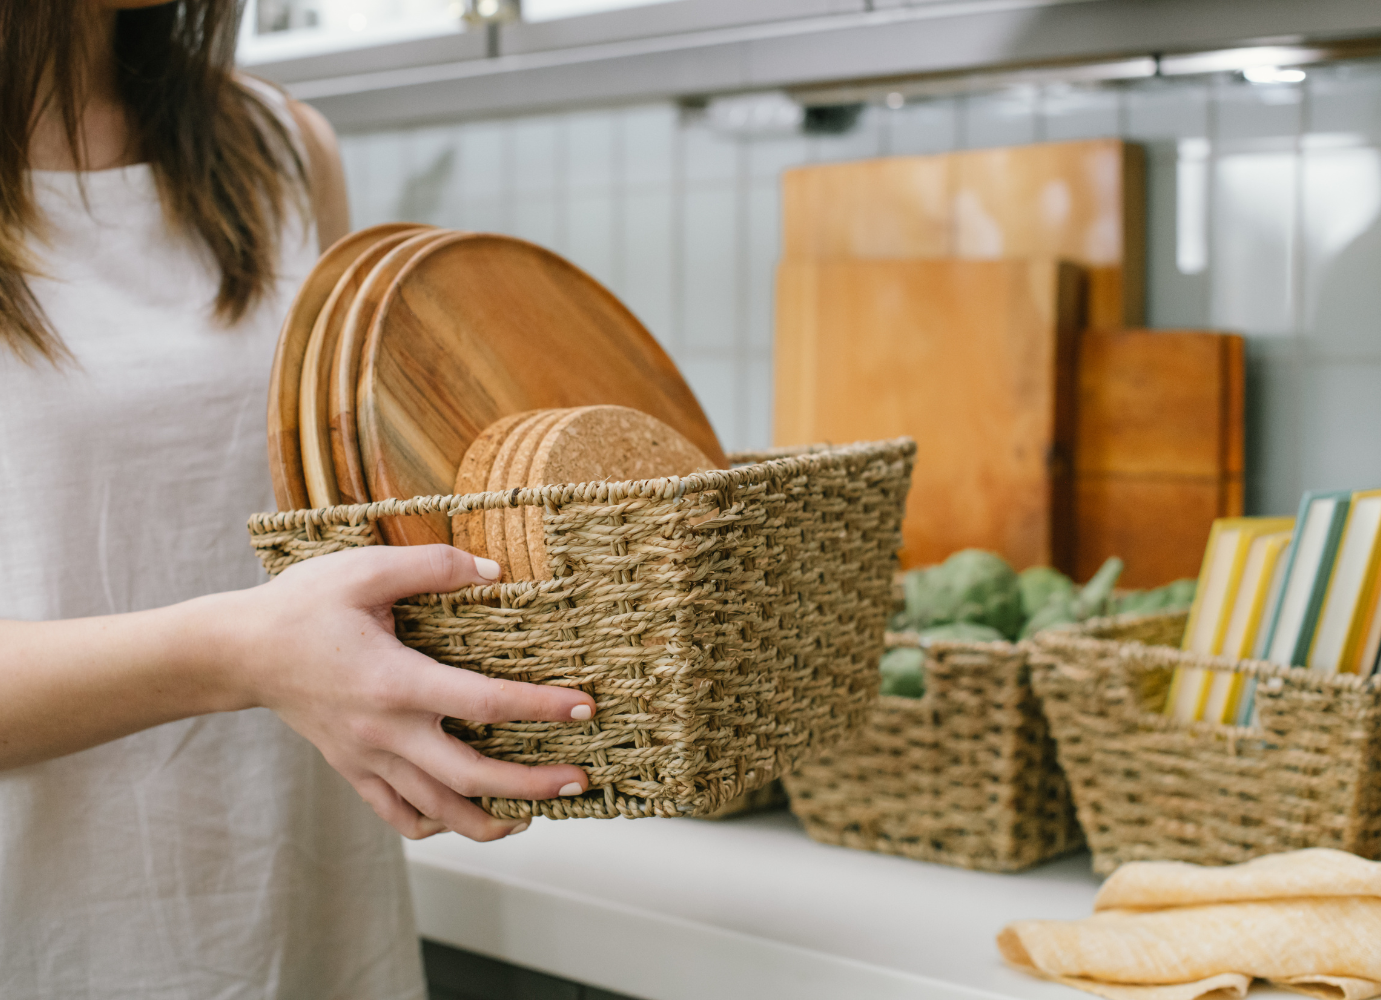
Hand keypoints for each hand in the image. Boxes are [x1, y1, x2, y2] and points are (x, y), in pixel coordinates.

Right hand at [229, 545, 594, 841]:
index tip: (584, 709)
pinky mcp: (355, 771)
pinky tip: (466, 816)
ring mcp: (368, 759)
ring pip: (438, 812)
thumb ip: (433, 566)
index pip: (485, 703)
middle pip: (471, 777)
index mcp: (396, 681)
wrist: (239, 651)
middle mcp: (385, 732)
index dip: (541, 708)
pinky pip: (399, 817)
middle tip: (579, 781)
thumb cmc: (303, 605)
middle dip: (531, 785)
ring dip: (491, 821)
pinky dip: (438, 825)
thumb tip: (495, 570)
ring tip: (534, 816)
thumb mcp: (366, 569)